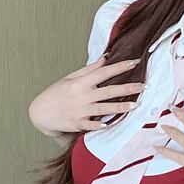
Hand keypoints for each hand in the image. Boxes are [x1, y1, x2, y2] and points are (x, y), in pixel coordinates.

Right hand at [29, 54, 146, 133]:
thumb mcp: (70, 78)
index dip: (120, 66)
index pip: (104, 72)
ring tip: (136, 105)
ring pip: (103, 108)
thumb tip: (105, 58)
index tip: (135, 62)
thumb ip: (89, 69)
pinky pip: (90, 125)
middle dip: (127, 88)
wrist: (40, 112)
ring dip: (120, 107)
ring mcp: (80, 109)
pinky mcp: (76, 123)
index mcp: (81, 82)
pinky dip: (98, 125)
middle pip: (108, 90)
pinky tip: (109, 125)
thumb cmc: (56, 93)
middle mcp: (82, 95)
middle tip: (144, 86)